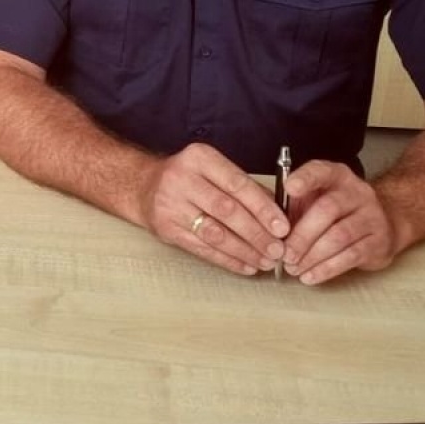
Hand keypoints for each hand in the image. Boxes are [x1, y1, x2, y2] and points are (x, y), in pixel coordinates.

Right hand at [138, 143, 289, 275]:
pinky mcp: (166, 229)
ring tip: (265, 261)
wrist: (142, 186)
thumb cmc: (187, 177)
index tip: (282, 227)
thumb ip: (244, 187)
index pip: (237, 184)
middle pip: (227, 210)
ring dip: (244, 250)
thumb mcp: (212, 169)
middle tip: (277, 249)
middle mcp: (182, 179)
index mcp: (199, 158)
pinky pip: (202, 249)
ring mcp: (171, 205)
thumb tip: (278, 215)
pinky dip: (227, 260)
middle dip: (257, 233)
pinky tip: (245, 265)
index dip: (263, 208)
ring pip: (215, 233)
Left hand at [281, 161, 404, 283]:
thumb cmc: (337, 213)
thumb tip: (271, 229)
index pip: (321, 171)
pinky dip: (326, 268)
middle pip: (328, 209)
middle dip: (302, 235)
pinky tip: (310, 276)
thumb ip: (295, 207)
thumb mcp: (316, 201)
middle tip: (284, 254)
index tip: (289, 188)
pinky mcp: (379, 241)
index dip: (305, 178)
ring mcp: (372, 216)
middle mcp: (357, 192)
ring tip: (294, 268)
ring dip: (312, 256)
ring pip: (339, 236)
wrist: (383, 223)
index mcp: (337, 176)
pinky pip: (351, 256)